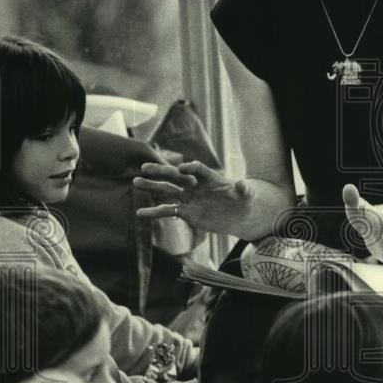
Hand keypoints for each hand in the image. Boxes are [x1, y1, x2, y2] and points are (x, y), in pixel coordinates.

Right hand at [133, 159, 252, 234]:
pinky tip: (141, 214)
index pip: (197, 169)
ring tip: (136, 183)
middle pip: (176, 176)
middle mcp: (195, 185)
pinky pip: (168, 211)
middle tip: (144, 168)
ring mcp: (188, 198)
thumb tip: (243, 184)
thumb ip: (244, 189)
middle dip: (161, 172)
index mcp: (209, 177)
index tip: (182, 168)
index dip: (190, 168)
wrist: (238, 215)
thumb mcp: (246, 196)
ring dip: (152, 187)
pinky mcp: (185, 212)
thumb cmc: (243, 201)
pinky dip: (154, 212)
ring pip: (168, 191)